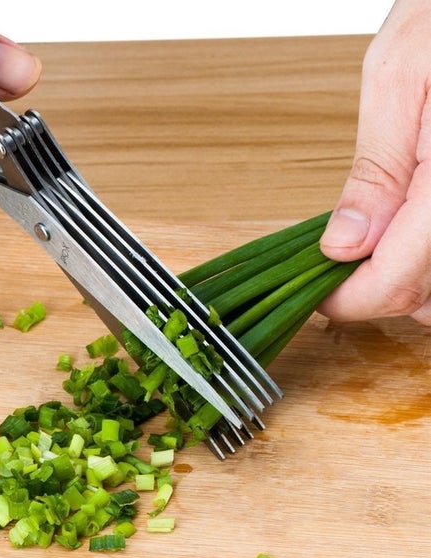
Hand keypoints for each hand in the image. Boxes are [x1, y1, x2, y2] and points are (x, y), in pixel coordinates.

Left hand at [319, 0, 430, 325]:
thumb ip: (376, 171)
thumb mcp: (398, 79)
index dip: (347, 300)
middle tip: (337, 268)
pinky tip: (404, 233)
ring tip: (370, 249)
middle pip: (425, 299)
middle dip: (375, 291)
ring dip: (405, 281)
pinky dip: (427, 260)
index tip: (317, 292)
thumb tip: (344, 245)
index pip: (395, 282)